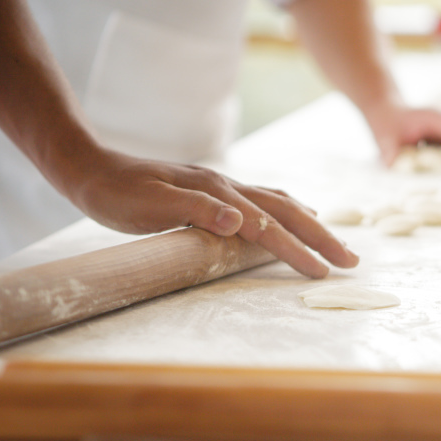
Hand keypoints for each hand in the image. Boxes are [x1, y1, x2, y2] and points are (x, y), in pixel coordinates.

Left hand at [68, 150, 358, 278]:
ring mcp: (222, 187)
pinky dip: (287, 210)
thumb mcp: (150, 206)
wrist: (89, 168)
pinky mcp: (213, 191)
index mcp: (217, 193)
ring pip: (279, 202)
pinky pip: (264, 199)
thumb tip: (242, 221)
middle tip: (351, 260)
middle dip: (321, 237)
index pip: (269, 226)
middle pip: (287, 211)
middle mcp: (227, 187)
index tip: (325, 272)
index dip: (298, 250)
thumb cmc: (116, 194)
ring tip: (333, 239)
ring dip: (310, 223)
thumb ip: (197, 212)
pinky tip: (288, 217)